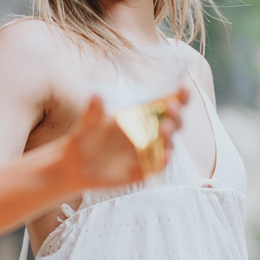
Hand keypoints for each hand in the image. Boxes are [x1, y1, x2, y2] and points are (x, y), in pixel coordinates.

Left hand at [60, 89, 187, 189]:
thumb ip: (94, 112)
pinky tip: (164, 157)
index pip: (166, 104)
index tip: (184, 89)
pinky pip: (157, 167)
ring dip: (169, 137)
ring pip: (168, 145)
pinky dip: (162, 162)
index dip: (178, 97)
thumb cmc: (86, 138)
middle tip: (171, 108)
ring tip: (164, 129)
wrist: (75, 165)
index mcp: (141, 116)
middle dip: (176, 116)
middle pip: (173, 123)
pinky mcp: (143, 171)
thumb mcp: (89, 124)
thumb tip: (95, 95)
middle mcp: (149, 133)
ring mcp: (148, 152)